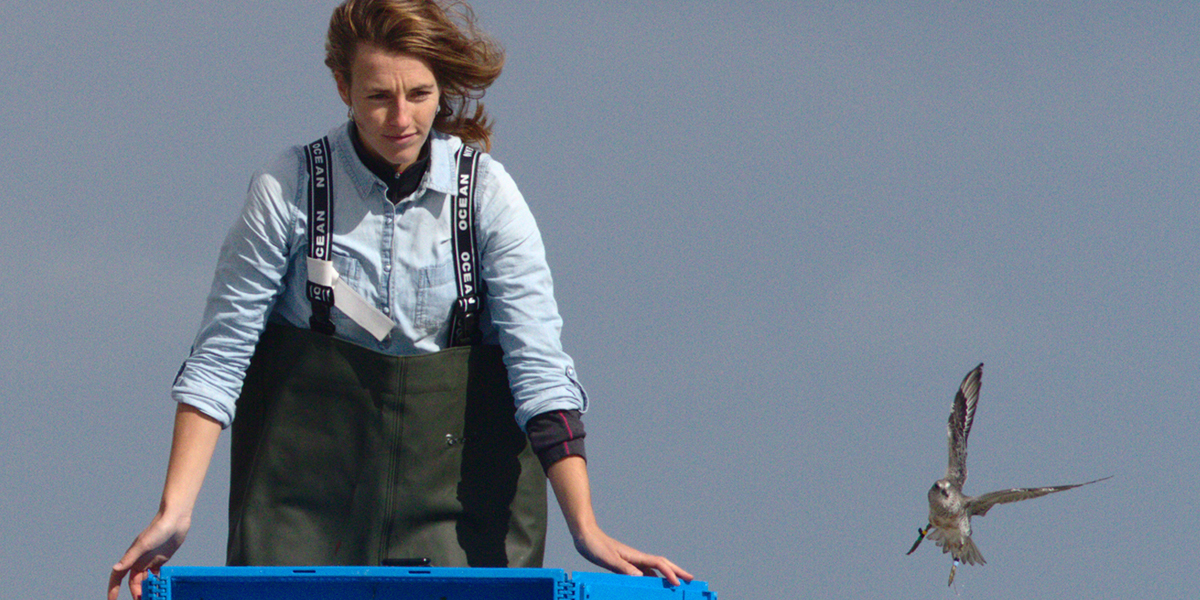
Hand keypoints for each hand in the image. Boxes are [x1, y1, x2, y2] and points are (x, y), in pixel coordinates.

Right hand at [107, 512, 189, 599]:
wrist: (176, 518)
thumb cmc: (159, 528)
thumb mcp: (144, 544)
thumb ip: (130, 557)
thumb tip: (116, 568)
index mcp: (132, 557)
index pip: (118, 575)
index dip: (114, 588)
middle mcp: (139, 560)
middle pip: (133, 581)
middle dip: (135, 593)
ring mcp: (150, 560)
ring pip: (144, 579)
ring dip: (145, 589)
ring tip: (150, 597)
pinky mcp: (161, 559)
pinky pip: (155, 574)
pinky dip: (155, 582)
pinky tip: (158, 588)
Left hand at [571, 525, 694, 585]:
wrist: (585, 535)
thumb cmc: (595, 546)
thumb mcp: (608, 558)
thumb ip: (623, 568)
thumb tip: (640, 577)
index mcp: (635, 556)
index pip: (659, 564)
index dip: (670, 573)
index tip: (679, 583)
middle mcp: (637, 558)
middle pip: (662, 564)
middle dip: (677, 571)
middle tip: (691, 579)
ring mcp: (632, 560)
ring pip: (655, 569)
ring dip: (667, 575)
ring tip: (677, 584)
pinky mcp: (625, 563)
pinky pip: (644, 572)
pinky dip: (652, 578)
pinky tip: (652, 585)